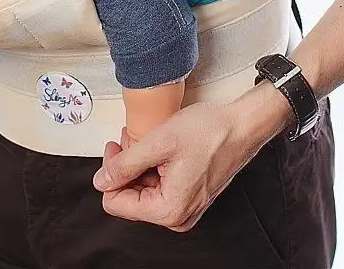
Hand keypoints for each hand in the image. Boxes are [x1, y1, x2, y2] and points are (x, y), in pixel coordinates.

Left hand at [92, 99, 272, 231]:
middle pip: (129, 199)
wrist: (242, 127)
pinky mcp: (190, 197)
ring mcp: (185, 208)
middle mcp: (176, 216)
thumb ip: (126, 164)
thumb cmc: (210, 133)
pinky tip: (156, 147)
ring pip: (144, 192)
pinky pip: (160, 188)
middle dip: (124, 168)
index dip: (110, 173)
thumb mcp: (159, 142)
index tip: (115, 148)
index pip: (116, 203)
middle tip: (127, 140)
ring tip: (141, 140)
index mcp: (168, 210)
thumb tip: (101, 181)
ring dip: (138, 166)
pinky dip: (153, 167)